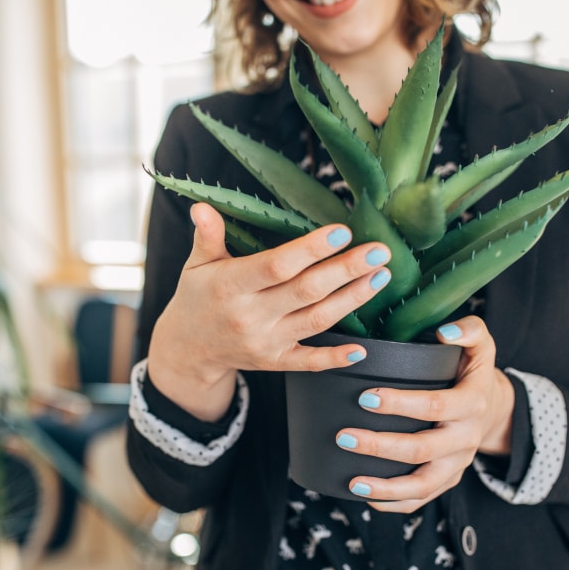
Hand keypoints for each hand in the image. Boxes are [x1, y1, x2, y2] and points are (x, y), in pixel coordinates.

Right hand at [148, 202, 392, 420]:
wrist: (187, 350)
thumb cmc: (197, 297)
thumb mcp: (196, 265)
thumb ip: (206, 236)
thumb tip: (202, 207)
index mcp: (231, 286)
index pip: (277, 266)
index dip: (311, 250)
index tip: (342, 232)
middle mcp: (251, 316)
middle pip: (306, 291)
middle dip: (346, 270)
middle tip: (379, 251)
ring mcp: (266, 342)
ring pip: (316, 321)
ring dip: (352, 300)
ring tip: (381, 277)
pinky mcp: (275, 362)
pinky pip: (308, 362)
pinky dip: (335, 359)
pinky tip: (362, 349)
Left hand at [335, 316, 514, 513]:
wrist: (494, 409)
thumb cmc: (472, 371)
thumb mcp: (480, 344)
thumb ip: (469, 329)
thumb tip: (444, 330)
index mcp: (472, 402)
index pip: (435, 406)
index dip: (401, 404)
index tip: (365, 398)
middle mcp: (466, 437)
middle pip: (423, 449)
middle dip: (381, 446)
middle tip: (344, 436)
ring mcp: (458, 464)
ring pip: (423, 484)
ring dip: (387, 487)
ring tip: (353, 482)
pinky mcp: (449, 480)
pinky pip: (423, 499)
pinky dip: (395, 503)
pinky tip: (366, 497)